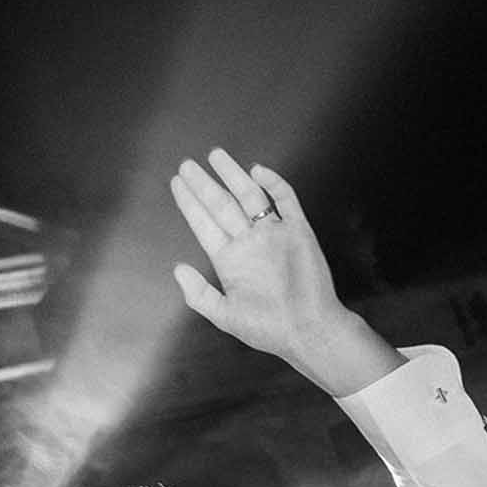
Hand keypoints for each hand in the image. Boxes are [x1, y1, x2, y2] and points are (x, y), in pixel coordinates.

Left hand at [169, 149, 401, 394]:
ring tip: (215, 156)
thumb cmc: (268, 328)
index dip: (190, 204)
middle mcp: (248, 243)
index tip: (177, 183)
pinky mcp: (298, 230)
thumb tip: (178, 269)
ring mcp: (273, 234)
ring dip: (232, 176)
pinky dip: (273, 184)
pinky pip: (285, 200)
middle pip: (222, 205)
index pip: (204, 224)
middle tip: (187, 164)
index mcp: (229, 261)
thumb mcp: (226, 316)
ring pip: (249, 196)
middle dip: (204, 185)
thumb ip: (199, 295)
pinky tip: (256, 171)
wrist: (309, 330)